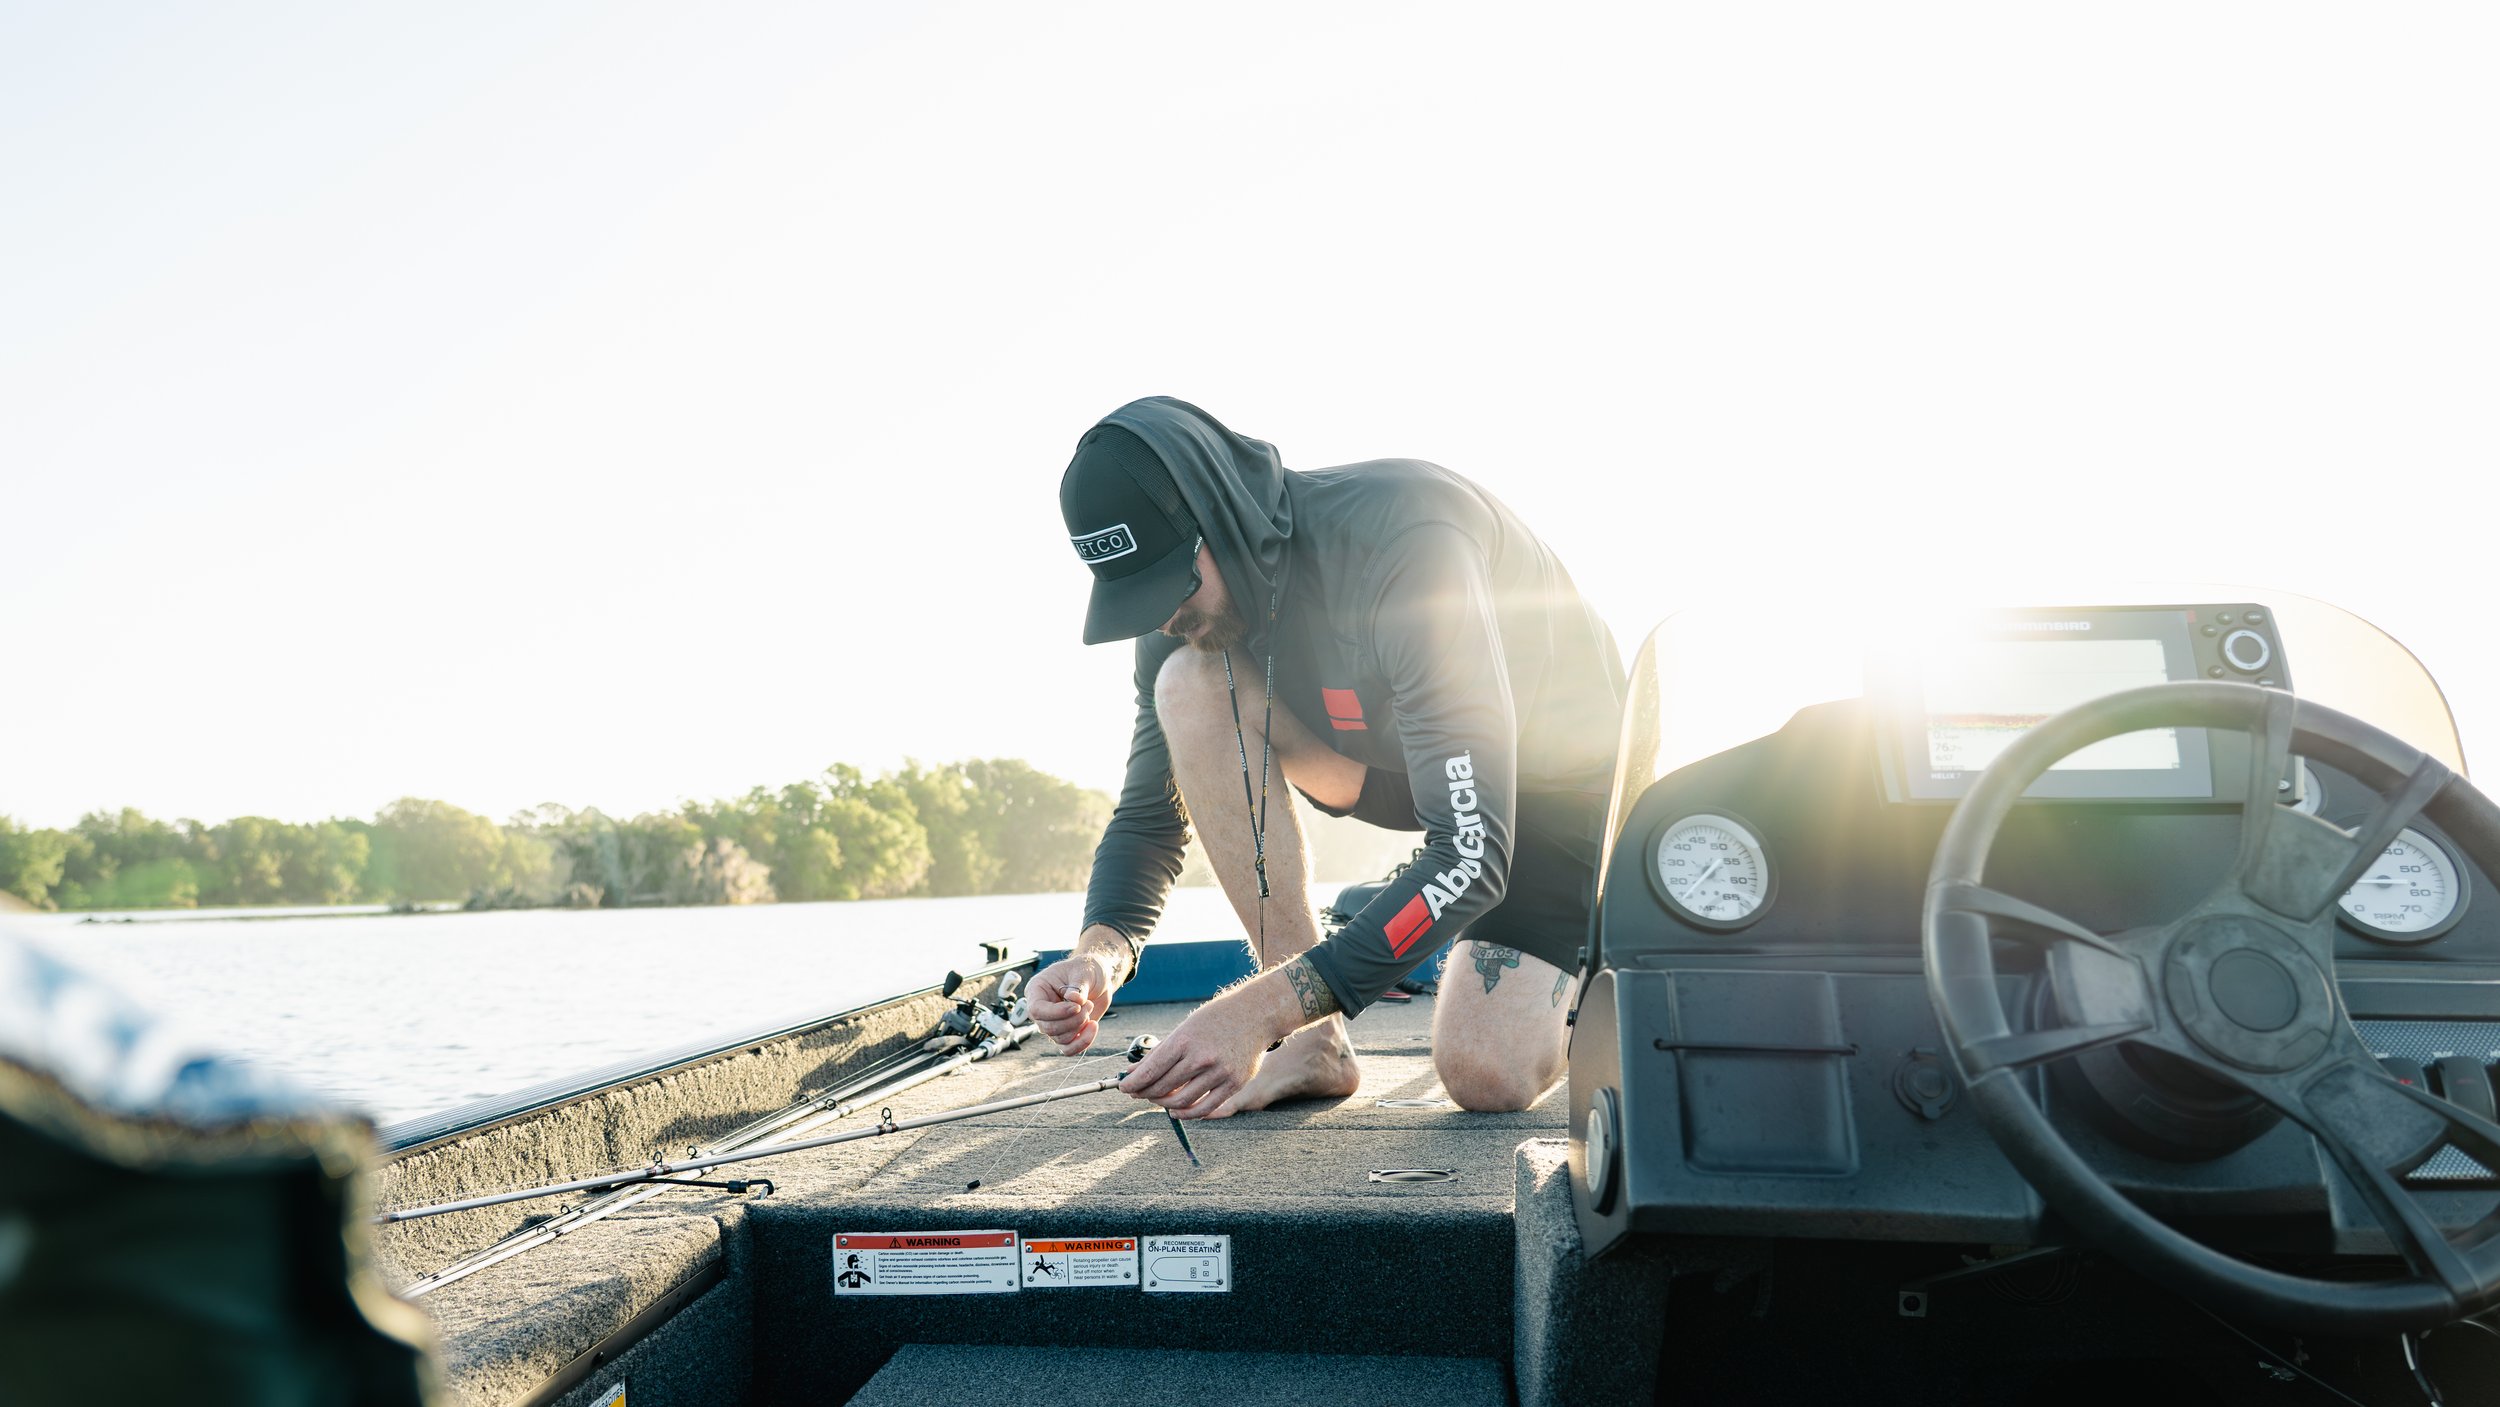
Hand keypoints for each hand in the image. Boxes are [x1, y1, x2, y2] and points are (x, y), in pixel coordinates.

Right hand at [1028, 948, 1121, 1053]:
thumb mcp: (1083, 971)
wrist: (1098, 978)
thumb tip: (1074, 999)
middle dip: (1073, 1020)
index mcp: (1038, 989)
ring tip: (1090, 1006)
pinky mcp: (1067, 1032)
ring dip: (1080, 1027)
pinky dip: (1083, 1042)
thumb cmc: (1086, 969)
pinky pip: (1069, 1049)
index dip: (1056, 1013)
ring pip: (1060, 1039)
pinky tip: (1093, 1026)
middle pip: (1048, 1028)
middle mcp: (1042, 1009)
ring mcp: (1053, 1022)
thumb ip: (1078, 986)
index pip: (1037, 1010)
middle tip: (1088, 1004)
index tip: (1076, 1006)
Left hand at [1121, 987, 1281, 1119]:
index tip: (1124, 1087)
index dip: (1133, 1083)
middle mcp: (1201, 1058)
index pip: (1150, 1070)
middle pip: (1162, 1087)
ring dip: (1163, 1104)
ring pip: (1181, 1101)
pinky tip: (1176, 1111)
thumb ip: (1161, 1052)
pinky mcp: (1233, 1084)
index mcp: (1184, 1040)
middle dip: (1145, 1092)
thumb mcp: (1185, 1028)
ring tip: (1157, 1099)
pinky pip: (1204, 1108)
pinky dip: (1186, 1114)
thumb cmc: (1216, 1019)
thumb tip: (1135, 1072)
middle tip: (1138, 1092)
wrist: (1255, 1015)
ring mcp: (1219, 1073)